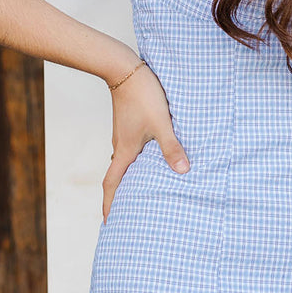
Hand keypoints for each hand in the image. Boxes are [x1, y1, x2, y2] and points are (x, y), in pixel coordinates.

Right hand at [103, 62, 188, 219]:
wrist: (125, 70)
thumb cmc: (143, 96)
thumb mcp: (162, 124)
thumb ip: (172, 147)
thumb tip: (183, 171)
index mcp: (125, 151)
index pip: (112, 184)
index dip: (109, 204)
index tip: (108, 222)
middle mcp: (121, 146)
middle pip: (118, 177)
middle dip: (121, 196)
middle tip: (128, 213)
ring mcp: (124, 136)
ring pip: (126, 163)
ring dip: (131, 178)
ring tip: (143, 191)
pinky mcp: (130, 126)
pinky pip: (132, 151)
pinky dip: (138, 162)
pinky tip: (152, 161)